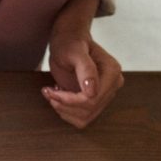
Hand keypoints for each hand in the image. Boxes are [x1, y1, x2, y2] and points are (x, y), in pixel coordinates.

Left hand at [43, 13, 123, 128]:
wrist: (69, 42)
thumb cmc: (70, 43)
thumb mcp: (74, 51)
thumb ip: (85, 69)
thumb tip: (92, 91)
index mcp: (112, 72)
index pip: (92, 99)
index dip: (70, 100)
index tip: (51, 90)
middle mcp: (113, 85)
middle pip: (89, 110)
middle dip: (64, 105)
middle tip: (48, 92)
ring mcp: (105, 94)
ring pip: (85, 118)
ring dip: (63, 110)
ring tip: (52, 94)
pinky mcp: (95, 101)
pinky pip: (81, 118)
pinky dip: (66, 112)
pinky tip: (59, 97)